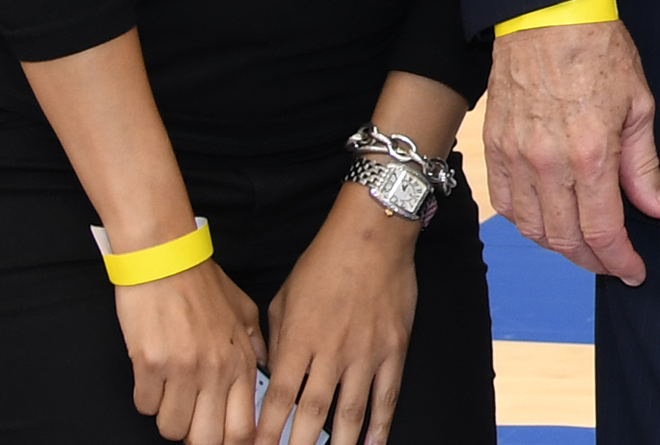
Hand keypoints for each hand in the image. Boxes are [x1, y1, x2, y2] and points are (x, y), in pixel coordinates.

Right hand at [114, 258, 263, 443]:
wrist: (166, 260)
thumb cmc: (202, 284)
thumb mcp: (244, 312)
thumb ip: (255, 346)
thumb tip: (265, 372)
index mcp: (241, 361)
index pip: (244, 428)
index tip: (221, 442)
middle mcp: (215, 371)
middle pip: (207, 439)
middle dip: (196, 439)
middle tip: (190, 425)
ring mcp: (182, 370)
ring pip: (171, 428)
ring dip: (167, 417)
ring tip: (169, 393)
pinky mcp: (150, 364)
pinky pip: (144, 406)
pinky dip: (145, 397)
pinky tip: (151, 375)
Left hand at [260, 195, 417, 444]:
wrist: (372, 235)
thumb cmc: (322, 264)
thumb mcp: (284, 299)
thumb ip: (277, 340)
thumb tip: (275, 375)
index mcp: (298, 339)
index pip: (278, 399)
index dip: (266, 431)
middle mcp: (331, 351)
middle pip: (313, 412)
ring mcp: (366, 352)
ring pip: (351, 410)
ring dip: (341, 443)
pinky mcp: (393, 348)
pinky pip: (387, 394)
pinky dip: (381, 423)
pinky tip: (374, 444)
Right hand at [479, 21, 659, 285]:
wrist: (546, 14)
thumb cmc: (599, 51)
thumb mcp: (639, 105)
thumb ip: (644, 166)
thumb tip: (658, 209)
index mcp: (591, 152)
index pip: (603, 230)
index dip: (620, 260)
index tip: (634, 272)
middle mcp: (548, 162)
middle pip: (565, 239)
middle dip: (593, 260)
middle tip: (613, 262)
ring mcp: (516, 156)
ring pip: (533, 228)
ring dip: (560, 246)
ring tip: (584, 245)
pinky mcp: (495, 146)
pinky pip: (506, 204)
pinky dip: (527, 223)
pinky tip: (547, 221)